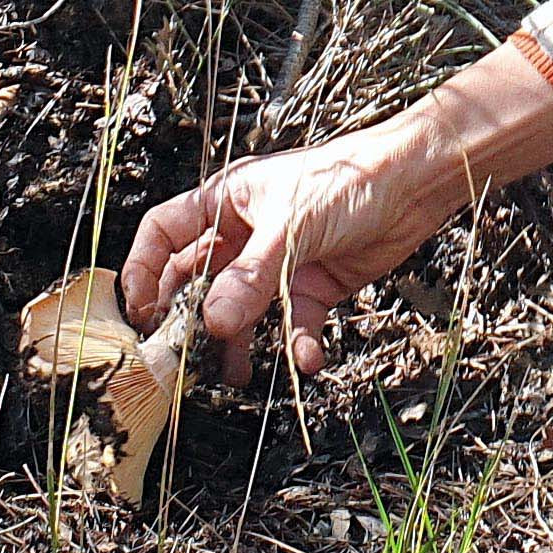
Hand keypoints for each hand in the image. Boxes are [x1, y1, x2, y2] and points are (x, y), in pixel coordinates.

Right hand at [123, 118, 455, 380]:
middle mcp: (245, 233)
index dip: (143, 269)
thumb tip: (212, 322)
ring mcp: (277, 262)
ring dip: (238, 343)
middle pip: (199, 280)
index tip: (138, 311)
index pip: (165, 233)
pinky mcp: (312, 286)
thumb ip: (251, 277)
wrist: (414, 184)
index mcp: (226, 201)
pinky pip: (292, 323)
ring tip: (233, 373)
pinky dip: (297, 344)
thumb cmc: (349, 179)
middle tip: (181, 356)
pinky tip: (307, 360)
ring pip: (242, 311)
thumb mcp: (290, 226)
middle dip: (189, 317)